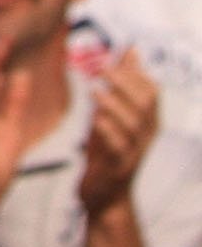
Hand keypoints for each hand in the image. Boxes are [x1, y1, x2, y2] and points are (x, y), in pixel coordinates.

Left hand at [81, 53, 160, 218]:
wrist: (106, 195)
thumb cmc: (109, 149)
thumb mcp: (114, 114)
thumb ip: (123, 84)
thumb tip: (131, 50)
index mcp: (146, 120)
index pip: (151, 91)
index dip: (137, 73)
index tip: (119, 56)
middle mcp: (145, 134)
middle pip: (146, 104)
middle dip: (126, 84)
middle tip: (102, 69)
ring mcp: (134, 151)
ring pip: (133, 124)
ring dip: (114, 105)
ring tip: (95, 92)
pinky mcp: (118, 167)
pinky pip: (118, 148)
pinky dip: (108, 131)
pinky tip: (96, 120)